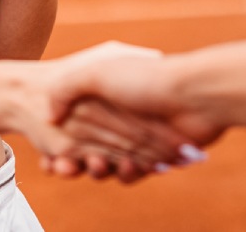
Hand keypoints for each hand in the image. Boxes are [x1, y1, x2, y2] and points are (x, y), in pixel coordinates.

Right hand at [46, 51, 224, 182]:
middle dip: (75, 158)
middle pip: (90, 145)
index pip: (77, 121)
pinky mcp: (158, 155)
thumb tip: (50, 115)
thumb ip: (67, 88)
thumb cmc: (146, 79)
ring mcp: (141, 136)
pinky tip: (126, 168)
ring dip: (97, 169)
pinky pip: (134, 171)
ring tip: (92, 166)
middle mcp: (123, 114)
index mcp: (107, 95)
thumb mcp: (97, 72)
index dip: (61, 140)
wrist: (196, 95)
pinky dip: (126, 173)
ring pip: (109, 161)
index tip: (49, 152)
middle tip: (65, 165)